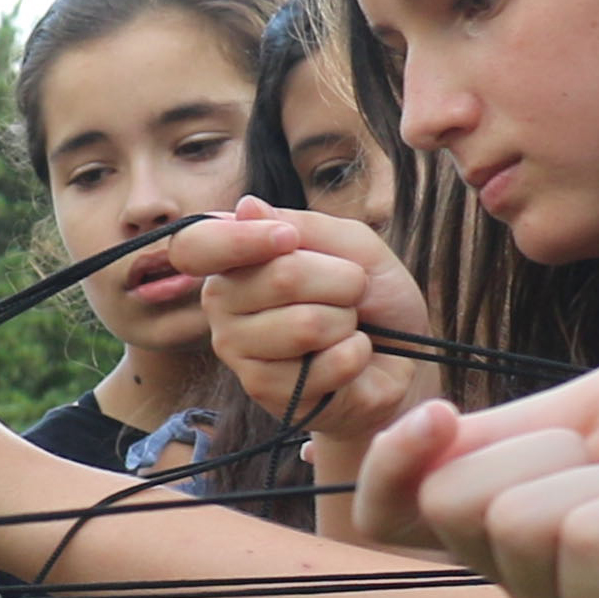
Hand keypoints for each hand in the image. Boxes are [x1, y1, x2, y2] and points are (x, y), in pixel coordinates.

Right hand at [178, 204, 438, 491]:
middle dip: (341, 281)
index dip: (240, 239)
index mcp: (235, 263)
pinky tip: (349, 358)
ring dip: (348, 322)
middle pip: (281, 277)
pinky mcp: (263, 391)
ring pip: (306, 325)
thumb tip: (244, 206)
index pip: (197, 246)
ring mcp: (238, 352)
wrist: (401, 357)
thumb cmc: (372, 299)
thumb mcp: (351, 245)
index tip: (288, 240)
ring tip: (346, 329)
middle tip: (350, 294)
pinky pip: (326, 363)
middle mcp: (222, 306)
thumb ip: (302, 225)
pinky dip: (356, 355)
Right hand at [359, 364, 598, 597]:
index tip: (436, 421)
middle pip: (451, 502)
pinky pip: (580, 545)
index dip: (390, 467)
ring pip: (512, 519)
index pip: (395, 516)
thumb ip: (498, 437)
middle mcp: (528, 584)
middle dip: (547, 449)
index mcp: (516, 523)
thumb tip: (413, 445)